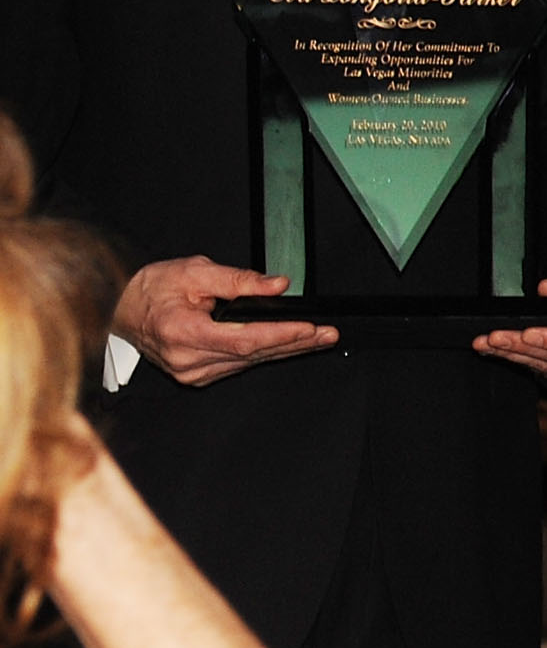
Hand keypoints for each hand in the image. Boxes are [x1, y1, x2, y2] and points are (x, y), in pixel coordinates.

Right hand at [114, 258, 337, 385]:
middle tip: (327, 335)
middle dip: (295, 344)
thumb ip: (239, 280)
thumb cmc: (150, 290)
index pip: (244, 340)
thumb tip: (276, 286)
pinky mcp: (195, 375)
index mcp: (183, 333)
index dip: (281, 335)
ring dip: (284, 350)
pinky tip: (285, 346)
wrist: (119, 309)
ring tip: (316, 339)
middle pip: (252, 355)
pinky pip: (237, 365)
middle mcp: (187, 360)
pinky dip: (263, 354)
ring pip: (248, 362)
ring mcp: (190, 372)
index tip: (310, 329)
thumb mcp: (194, 272)